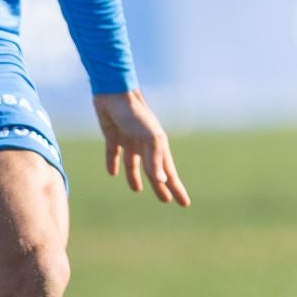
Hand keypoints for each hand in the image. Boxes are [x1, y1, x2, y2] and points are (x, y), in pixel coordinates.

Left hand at [93, 90, 189, 205]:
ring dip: (136, 177)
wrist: (115, 93)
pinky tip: (112, 172)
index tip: (184, 203)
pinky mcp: (113, 135)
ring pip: (135, 164)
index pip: (169, 173)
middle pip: (154, 171)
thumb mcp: (148, 137)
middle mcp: (145, 145)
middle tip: (165, 200)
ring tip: (137, 190)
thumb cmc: (135, 114)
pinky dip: (114, 163)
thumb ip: (154, 159)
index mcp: (158, 146)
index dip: (176, 188)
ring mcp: (129, 140)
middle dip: (160, 186)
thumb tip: (161, 180)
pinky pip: (114, 153)